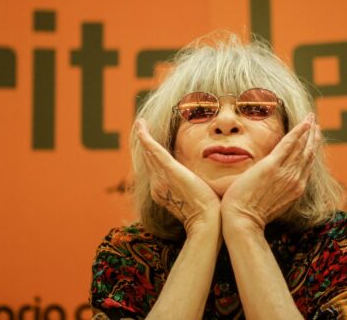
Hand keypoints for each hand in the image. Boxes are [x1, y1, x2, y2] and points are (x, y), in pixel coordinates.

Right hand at [135, 119, 220, 233]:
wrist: (206, 222)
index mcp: (163, 191)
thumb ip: (193, 188)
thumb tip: (198, 182)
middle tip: (140, 128)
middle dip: (144, 143)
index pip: (155, 169)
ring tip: (140, 124)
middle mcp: (158, 185)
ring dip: (143, 136)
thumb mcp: (195, 197)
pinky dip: (147, 137)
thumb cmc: (207, 213)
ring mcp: (161, 178)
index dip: (151, 156)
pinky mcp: (170, 171)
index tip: (150, 144)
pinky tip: (142, 126)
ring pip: (149, 153)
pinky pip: (155, 150)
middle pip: (149, 160)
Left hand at [220, 113, 319, 231]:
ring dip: (308, 130)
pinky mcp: (272, 166)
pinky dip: (299, 131)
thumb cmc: (251, 215)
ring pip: (301, 147)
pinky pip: (289, 144)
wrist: (243, 220)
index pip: (307, 165)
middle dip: (313, 137)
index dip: (311, 150)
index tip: (313, 139)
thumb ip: (278, 192)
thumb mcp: (272, 204)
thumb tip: (275, 184)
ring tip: (311, 117)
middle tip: (316, 123)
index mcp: (296, 189)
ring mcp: (285, 173)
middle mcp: (295, 180)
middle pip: (308, 154)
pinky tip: (305, 122)